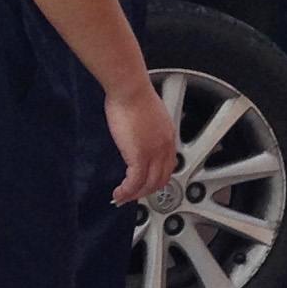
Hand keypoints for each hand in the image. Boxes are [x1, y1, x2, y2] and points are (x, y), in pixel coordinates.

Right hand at [104, 79, 177, 206]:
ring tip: (122, 198)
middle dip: (146, 190)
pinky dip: (126, 191)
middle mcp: (165, 147)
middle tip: (133, 195)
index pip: (168, 165)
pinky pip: (135, 182)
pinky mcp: (139, 157)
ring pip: (149, 184)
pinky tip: (118, 193)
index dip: (156, 177)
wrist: (130, 89)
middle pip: (161, 178)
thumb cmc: (132, 94)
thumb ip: (144, 128)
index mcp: (168, 136)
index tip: (145, 183)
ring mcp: (154, 153)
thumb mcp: (145, 114)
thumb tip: (135, 134)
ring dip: (135, 194)